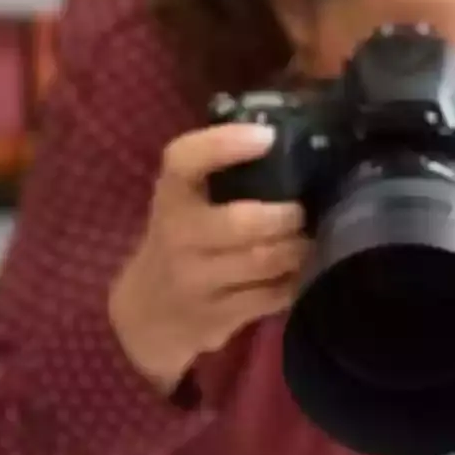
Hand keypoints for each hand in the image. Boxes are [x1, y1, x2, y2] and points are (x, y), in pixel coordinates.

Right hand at [109, 124, 309, 391]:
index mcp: (171, 197)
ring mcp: (195, 281)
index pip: (185, 160)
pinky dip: (293, 282)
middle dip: (285, 216)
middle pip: (242, 223)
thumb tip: (287, 141)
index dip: (225, 145)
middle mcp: (178, 237)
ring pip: (262, 262)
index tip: (266, 137)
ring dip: (297, 250)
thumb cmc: (181, 242)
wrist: (148, 313)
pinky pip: (270, 297)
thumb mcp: (183, 204)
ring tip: (307, 241)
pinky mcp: (216, 317)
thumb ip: (221, 175)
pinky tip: (297, 273)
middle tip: (301, 212)